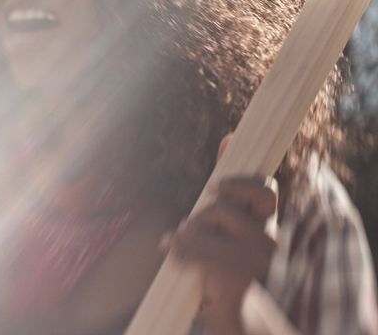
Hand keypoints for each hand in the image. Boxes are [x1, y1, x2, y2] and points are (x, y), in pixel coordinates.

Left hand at [162, 135, 278, 334]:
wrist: (226, 304)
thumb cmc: (219, 251)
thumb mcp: (220, 214)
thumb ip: (226, 181)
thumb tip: (230, 137)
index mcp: (265, 218)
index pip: (265, 188)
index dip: (239, 182)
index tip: (211, 186)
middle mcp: (268, 236)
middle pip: (226, 206)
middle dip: (203, 212)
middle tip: (193, 224)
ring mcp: (257, 258)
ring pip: (207, 225)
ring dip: (187, 233)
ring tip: (183, 242)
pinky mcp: (239, 275)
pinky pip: (199, 250)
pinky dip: (178, 249)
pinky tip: (171, 252)